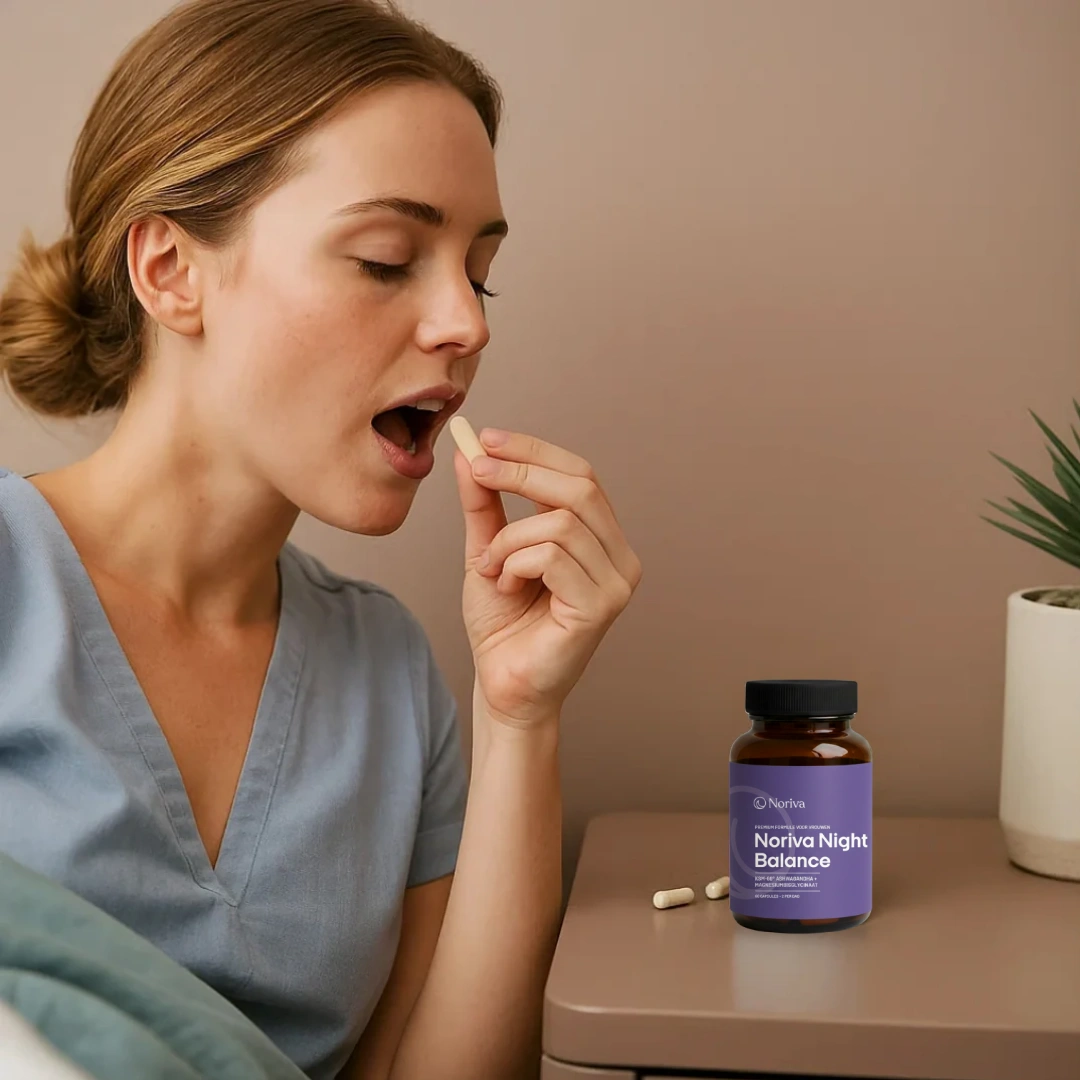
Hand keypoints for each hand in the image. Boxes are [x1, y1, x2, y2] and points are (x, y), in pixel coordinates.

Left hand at [452, 428, 642, 728]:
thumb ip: (485, 503)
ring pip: (558, 522)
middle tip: (476, 472)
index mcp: (601, 538)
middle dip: (519, 471)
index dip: (534, 450)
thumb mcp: (488, 548)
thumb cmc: (503, 625)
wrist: (501, 686)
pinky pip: (551, 556)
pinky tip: (507, 588)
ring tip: (492, 568)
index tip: (485, 439)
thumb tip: (471, 451)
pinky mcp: (601, 606)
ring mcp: (616, 582)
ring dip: (508, 539)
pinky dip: (515, 564)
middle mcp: (620, 556)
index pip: (580, 474)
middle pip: (580, 486)